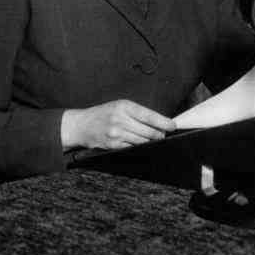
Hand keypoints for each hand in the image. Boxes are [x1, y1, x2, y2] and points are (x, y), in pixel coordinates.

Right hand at [61, 100, 175, 149]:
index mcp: (124, 106)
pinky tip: (138, 143)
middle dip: (159, 134)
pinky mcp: (113, 145)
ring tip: (151, 139)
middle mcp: (120, 119)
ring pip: (143, 141)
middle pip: (149, 131)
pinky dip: (138, 146)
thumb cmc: (103, 114)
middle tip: (163, 134)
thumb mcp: (119, 106)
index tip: (173, 126)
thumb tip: (159, 122)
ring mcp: (116, 133)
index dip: (164, 122)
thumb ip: (137, 113)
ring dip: (150, 141)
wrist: (82, 125)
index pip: (149, 116)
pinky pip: (133, 148)